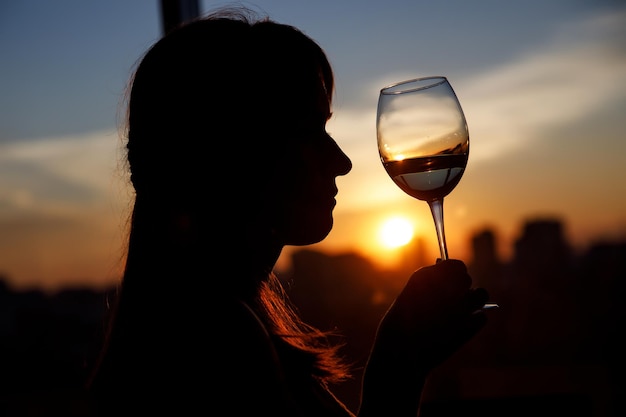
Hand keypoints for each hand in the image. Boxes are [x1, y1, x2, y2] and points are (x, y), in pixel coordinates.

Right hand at [372, 259, 487, 374]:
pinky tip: (460, 329)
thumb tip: (448, 281)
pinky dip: (474, 322)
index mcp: (429, 275)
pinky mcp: (470, 325)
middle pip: (466, 278)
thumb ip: (428, 287)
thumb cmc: (399, 326)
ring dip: (473, 300)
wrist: (400, 355)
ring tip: (459, 312)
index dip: (452, 272)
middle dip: (461, 286)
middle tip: (451, 299)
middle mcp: (447, 285)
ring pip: (480, 294)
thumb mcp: (409, 299)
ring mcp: (461, 304)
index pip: (454, 265)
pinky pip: (481, 317)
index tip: (448, 280)